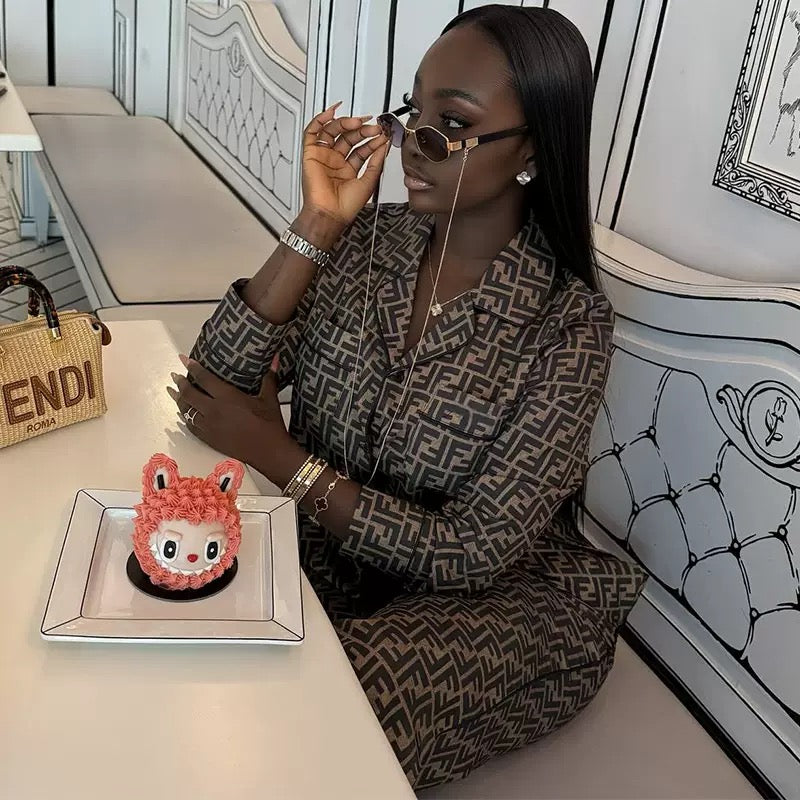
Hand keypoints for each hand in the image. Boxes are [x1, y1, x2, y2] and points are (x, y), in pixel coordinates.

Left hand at [167, 353, 287, 466]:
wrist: (268, 452)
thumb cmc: (270, 425)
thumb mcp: (269, 398)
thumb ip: (269, 377)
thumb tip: (275, 359)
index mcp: (227, 397)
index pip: (204, 378)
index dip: (192, 367)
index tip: (184, 360)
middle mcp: (214, 410)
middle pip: (189, 393)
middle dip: (180, 383)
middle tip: (176, 376)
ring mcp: (209, 426)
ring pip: (186, 410)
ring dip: (179, 400)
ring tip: (174, 392)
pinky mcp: (208, 438)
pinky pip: (190, 425)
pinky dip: (185, 417)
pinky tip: (184, 413)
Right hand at [301, 101, 388, 233]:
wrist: (331, 213)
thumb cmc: (346, 206)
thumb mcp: (369, 181)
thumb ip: (376, 162)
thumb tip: (383, 146)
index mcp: (348, 170)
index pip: (361, 149)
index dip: (372, 140)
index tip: (382, 134)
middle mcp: (335, 162)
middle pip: (348, 137)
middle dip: (362, 130)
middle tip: (373, 127)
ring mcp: (323, 157)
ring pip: (333, 132)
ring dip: (346, 123)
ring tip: (359, 122)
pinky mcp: (311, 154)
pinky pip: (312, 132)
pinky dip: (321, 120)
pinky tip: (333, 112)